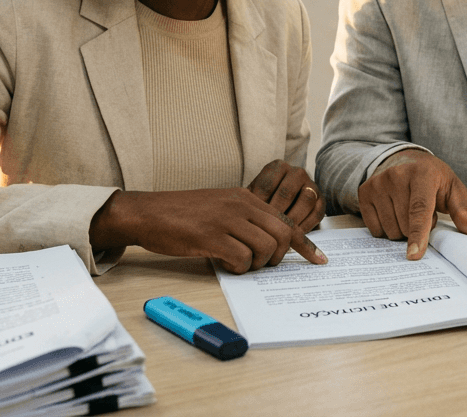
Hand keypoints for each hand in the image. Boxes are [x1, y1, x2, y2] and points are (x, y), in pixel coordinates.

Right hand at [88, 188, 326, 273]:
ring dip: (256, 264)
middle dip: (278, 258)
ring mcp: (226, 220)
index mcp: (246, 198)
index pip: (287, 221)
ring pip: (265, 249)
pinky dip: (238, 269)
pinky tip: (224, 264)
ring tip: (239, 263)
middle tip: (260, 264)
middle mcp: (241, 206)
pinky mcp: (210, 236)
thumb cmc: (182, 214)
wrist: (147, 212)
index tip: (319, 260)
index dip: (306, 245)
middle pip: (282, 236)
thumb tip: (269, 242)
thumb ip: (245, 219)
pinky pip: (241, 259)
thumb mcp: (221, 207)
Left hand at [247, 160, 325, 232]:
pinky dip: (305, 226)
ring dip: (293, 220)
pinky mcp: (322, 200)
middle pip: (287, 193)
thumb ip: (250, 202)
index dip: (258, 206)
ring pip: (306, 201)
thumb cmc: (264, 202)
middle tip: (267, 230)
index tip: (253, 220)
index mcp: (278, 167)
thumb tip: (245, 213)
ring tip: (281, 234)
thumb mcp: (254, 197)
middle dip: (276, 214)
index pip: (266, 185)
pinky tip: (294, 236)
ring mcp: (312, 185)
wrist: (285, 206)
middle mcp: (297, 172)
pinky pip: (316, 213)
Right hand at [357, 150, 466, 259]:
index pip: (419, 210)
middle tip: (423, 213)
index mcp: (422, 174)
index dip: (419, 234)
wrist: (406, 160)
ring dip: (402, 230)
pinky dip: (386, 228)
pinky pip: (375, 229)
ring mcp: (377, 183)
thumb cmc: (434, 179)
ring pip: (390, 230)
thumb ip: (463, 212)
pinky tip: (393, 212)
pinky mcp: (364, 192)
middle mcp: (396, 176)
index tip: (415, 255)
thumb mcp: (453, 190)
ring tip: (408, 211)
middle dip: (417, 230)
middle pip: (405, 225)